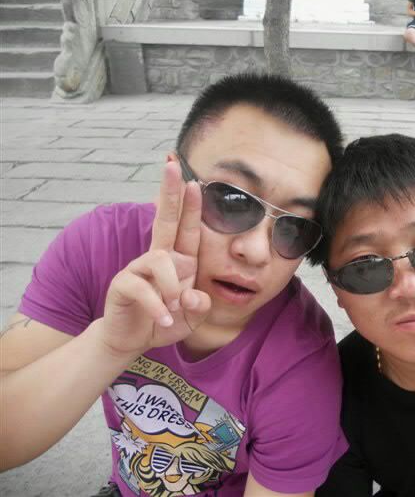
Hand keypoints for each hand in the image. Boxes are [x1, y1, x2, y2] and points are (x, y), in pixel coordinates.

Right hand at [100, 160, 210, 357]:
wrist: (133, 340)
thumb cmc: (166, 320)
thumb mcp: (192, 318)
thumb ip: (199, 307)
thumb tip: (190, 296)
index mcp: (180, 261)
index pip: (187, 228)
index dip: (191, 206)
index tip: (195, 181)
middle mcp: (160, 258)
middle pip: (164, 219)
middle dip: (169, 193)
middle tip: (171, 166)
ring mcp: (139, 269)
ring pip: (159, 260)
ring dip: (172, 287)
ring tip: (174, 308)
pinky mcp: (123, 284)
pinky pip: (143, 288)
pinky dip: (157, 307)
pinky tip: (163, 320)